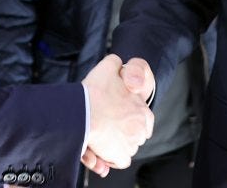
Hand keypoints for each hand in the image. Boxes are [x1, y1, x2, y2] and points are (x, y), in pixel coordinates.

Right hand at [81, 54, 153, 175]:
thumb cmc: (95, 92)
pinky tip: (101, 151)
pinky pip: (119, 161)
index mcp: (144, 111)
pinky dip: (111, 159)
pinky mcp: (120, 156)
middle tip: (105, 128)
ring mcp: (131, 144)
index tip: (116, 117)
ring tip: (100, 138)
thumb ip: (116, 64)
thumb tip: (120, 65)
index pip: (143, 120)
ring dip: (115, 146)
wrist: (82, 113)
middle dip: (122, 133)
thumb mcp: (108, 67)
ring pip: (126, 148)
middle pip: (134, 135)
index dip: (129, 118)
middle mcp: (141, 129)